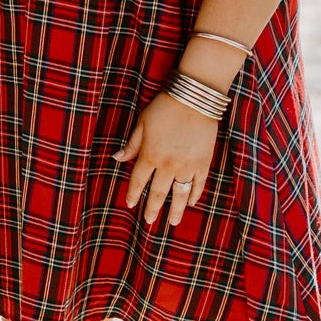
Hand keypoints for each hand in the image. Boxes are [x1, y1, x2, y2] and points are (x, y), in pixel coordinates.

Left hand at [112, 91, 217, 226]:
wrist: (194, 99)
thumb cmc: (165, 107)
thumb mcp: (142, 123)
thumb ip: (132, 144)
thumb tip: (117, 159)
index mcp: (150, 155)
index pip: (138, 181)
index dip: (133, 193)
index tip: (130, 204)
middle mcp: (167, 165)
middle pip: (158, 193)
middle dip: (152, 208)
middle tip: (150, 221)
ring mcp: (187, 166)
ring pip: (180, 194)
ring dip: (175, 209)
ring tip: (173, 222)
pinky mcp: (203, 163)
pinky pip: (198, 184)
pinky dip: (195, 195)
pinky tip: (191, 202)